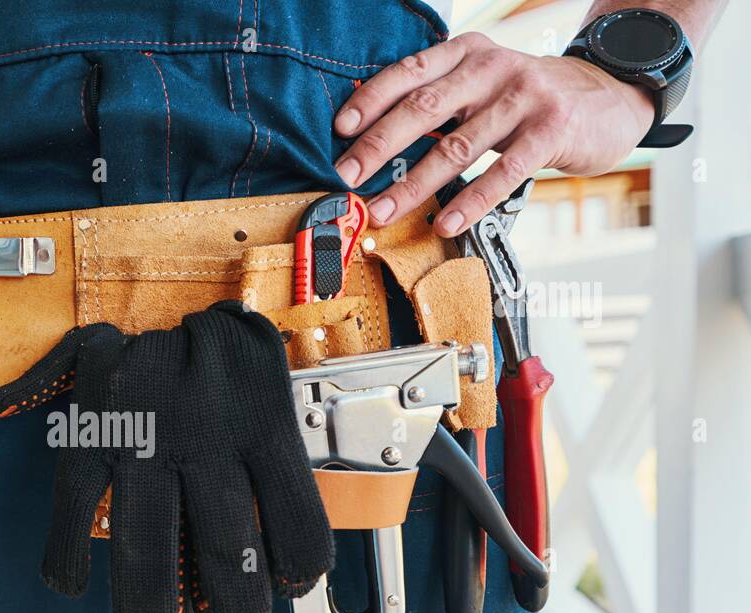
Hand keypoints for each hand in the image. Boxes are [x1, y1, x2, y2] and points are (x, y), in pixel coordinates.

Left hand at [333, 32, 654, 237]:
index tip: (340, 130)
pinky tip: (446, 222)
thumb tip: (376, 136)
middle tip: (349, 177)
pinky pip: (503, 171)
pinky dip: (470, 201)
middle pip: (424, 108)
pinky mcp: (551, 130)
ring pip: (457, 146)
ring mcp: (524, 96)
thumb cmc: (530, 96)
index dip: (371, 101)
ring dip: (414, 184)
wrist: (610, 94)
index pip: (409, 73)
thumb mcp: (484, 81)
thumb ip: (440, 98)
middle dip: (379, 146)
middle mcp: (493, 67)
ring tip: (384, 210)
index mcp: (467, 53)